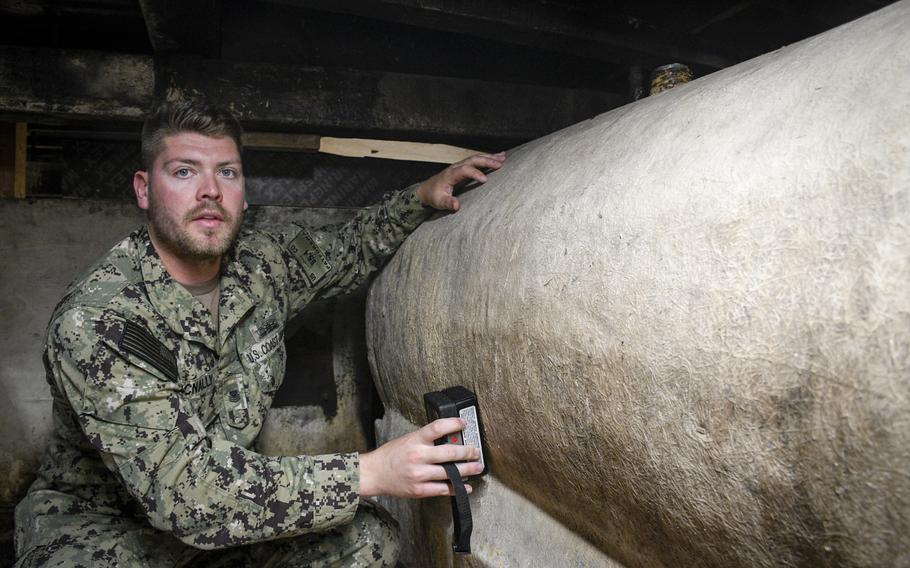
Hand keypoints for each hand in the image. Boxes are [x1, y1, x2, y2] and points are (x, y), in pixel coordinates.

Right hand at [359, 418, 483, 498]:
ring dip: (468, 470)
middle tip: (477, 452)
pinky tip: (466, 486)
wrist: (374, 474)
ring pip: (450, 472)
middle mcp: (418, 456)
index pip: (437, 428)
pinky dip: (458, 488)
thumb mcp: (407, 439)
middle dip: (468, 452)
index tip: (464, 424)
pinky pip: (443, 489)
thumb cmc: (391, 455)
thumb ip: (426, 439)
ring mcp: (419, 474)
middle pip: (450, 452)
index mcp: (415, 440)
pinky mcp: (419, 490)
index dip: (453, 424)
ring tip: (477, 467)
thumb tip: (449, 439)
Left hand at [415, 152, 505, 210]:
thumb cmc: (433, 196)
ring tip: (503, 157)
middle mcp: (456, 167)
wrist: (426, 190)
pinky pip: (476, 160)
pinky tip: (497, 156)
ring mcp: (460, 165)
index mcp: (450, 174)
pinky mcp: (463, 167)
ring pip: (476, 158)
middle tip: (500, 164)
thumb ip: (447, 203)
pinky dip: (487, 157)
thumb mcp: (438, 202)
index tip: (485, 180)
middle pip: (473, 160)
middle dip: (487, 161)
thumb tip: (457, 205)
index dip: (475, 174)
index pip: (464, 170)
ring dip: (489, 157)